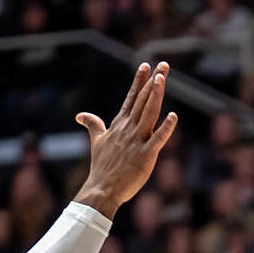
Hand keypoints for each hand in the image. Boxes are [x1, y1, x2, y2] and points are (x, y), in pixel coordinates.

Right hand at [77, 61, 177, 215]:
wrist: (102, 188)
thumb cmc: (102, 167)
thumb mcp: (96, 142)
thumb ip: (93, 125)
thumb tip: (80, 115)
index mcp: (120, 124)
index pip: (131, 98)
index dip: (139, 81)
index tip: (146, 65)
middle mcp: (129, 128)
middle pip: (143, 100)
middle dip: (153, 81)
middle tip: (163, 64)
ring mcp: (137, 140)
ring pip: (149, 112)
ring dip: (155, 94)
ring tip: (162, 77)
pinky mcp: (145, 155)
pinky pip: (158, 139)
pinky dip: (166, 128)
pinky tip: (173, 115)